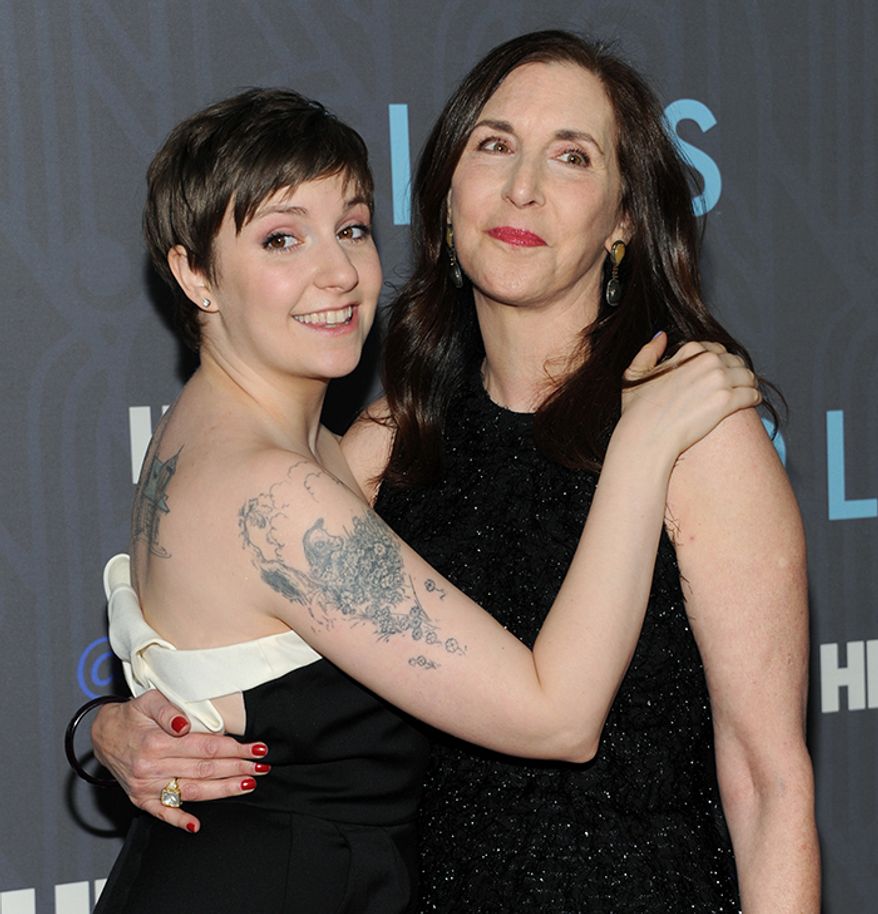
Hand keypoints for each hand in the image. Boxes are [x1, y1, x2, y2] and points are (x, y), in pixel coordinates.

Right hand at [92, 690, 269, 832]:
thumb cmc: (132, 715)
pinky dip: (180, 820)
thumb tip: (184, 724)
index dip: (234, 748)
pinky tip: (197, 825)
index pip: (205, 747)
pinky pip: (162, 813)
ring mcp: (145, 786)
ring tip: (247, 785)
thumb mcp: (148, 700)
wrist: (103, 734)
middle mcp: (151, 767)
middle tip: (261, 767)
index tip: (256, 748)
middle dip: (237, 768)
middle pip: (204, 770)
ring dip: (223, 790)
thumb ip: (169, 711)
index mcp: (156, 743)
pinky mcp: (140, 799)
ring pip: (191, 791)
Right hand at [620, 332, 760, 461]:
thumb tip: (661, 336)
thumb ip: (648, 351)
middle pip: (735, 361)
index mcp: (689, 351)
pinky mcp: (727, 402)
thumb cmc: (638, 411)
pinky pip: (752, 394)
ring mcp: (719, 381)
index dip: (718, 361)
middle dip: (735, 371)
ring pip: (747, 376)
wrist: (646, 436)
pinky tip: (751, 403)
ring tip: (745, 392)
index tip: (716, 373)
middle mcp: (707, 361)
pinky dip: (754, 398)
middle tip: (734, 384)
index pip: (716, 349)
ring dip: (748, 383)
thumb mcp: (634, 374)